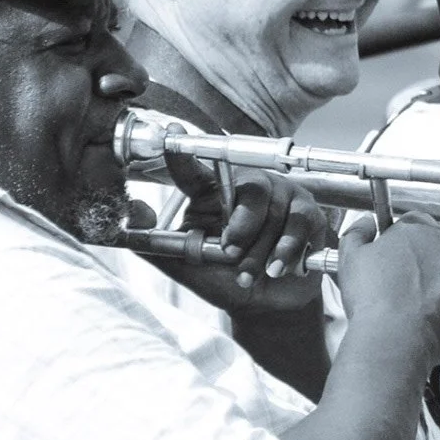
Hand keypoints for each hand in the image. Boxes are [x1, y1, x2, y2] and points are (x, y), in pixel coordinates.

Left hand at [145, 144, 327, 311]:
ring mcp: (282, 198)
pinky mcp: (308, 215)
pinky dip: (286, 252)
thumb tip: (131, 212)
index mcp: (213, 194)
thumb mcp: (186, 265)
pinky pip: (298, 226)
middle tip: (231, 253)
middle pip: (250, 189)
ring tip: (250, 273)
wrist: (264, 306)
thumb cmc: (225, 279)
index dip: (183, 152)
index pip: (195, 169)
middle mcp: (248, 188)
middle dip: (241, 226)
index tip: (172, 133)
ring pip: (275, 214)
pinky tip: (276, 269)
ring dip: (260, 252)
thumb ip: (155, 241)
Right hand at [335, 213, 439, 364]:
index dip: (406, 245)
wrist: (394, 339)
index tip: (400, 261)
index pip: (416, 224)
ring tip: (424, 307)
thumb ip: (358, 233)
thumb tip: (367, 225)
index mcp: (418, 228)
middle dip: (428, 265)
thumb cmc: (374, 302)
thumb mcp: (351, 259)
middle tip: (410, 289)